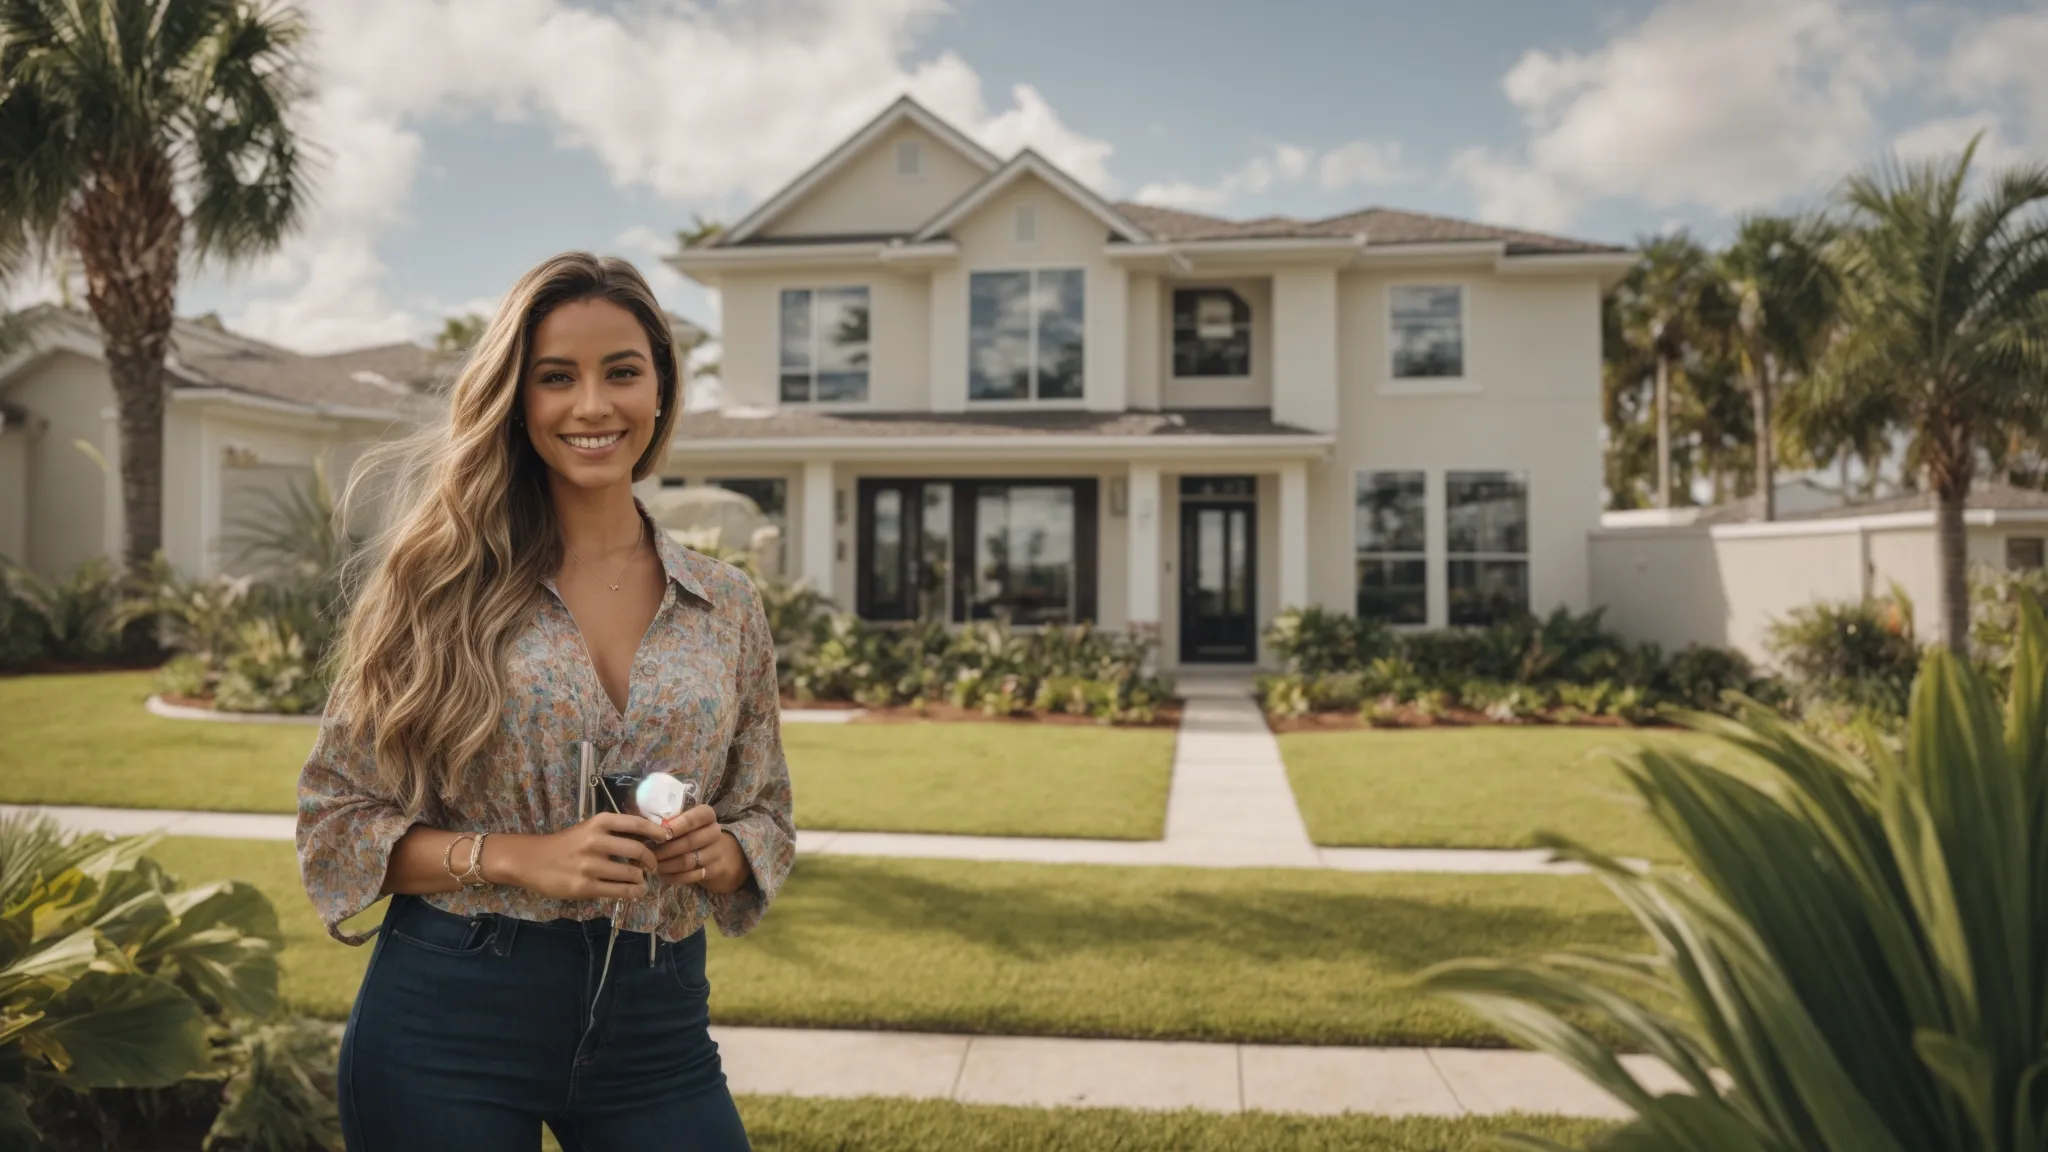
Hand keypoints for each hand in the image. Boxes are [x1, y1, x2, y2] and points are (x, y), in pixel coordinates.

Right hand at [497, 812, 665, 900]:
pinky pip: (618, 891)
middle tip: (653, 866)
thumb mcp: (588, 829)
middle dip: (651, 860)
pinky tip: (635, 891)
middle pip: (638, 850)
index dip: (657, 831)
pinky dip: (632, 892)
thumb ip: (613, 832)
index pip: (637, 824)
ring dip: (641, 879)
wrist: (531, 860)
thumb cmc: (565, 844)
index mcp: (599, 822)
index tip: (667, 838)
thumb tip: (648, 839)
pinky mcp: (584, 887)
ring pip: (630, 874)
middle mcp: (596, 841)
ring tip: (642, 880)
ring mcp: (590, 865)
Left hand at [653, 805, 749, 893]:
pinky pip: (691, 876)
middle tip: (648, 853)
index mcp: (707, 815)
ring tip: (652, 865)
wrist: (718, 853)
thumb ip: (666, 821)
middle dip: (665, 849)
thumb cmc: (691, 833)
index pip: (696, 817)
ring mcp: (717, 852)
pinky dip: (674, 876)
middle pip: (689, 841)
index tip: (661, 832)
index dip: (678, 825)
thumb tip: (641, 825)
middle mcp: (715, 832)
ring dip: (667, 865)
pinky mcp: (715, 870)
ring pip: (688, 861)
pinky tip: (663, 875)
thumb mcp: (683, 822)